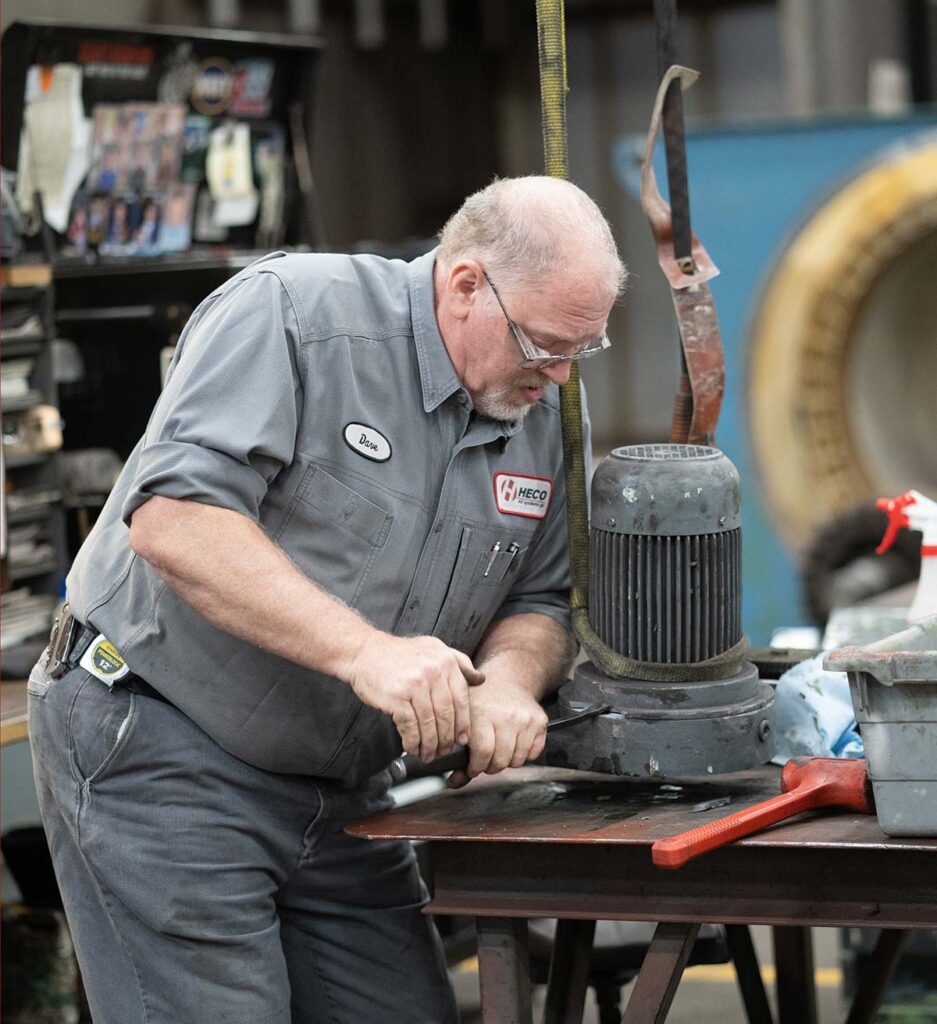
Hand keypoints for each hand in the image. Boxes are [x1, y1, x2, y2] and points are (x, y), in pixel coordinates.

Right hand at [348, 633, 484, 761]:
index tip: (461, 739)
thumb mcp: (434, 649)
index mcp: (446, 661)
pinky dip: (413, 742)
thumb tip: (481, 680)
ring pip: (430, 724)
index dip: (463, 723)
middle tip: (444, 751)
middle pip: (447, 714)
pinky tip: (412, 748)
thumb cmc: (399, 654)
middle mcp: (434, 671)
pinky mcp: (397, 697)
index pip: (462, 698)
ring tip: (428, 754)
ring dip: (430, 745)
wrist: (365, 651)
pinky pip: (410, 727)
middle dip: (446, 738)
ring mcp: (415, 684)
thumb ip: (459, 662)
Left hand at [447, 681, 547, 788]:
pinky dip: (523, 754)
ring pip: (517, 761)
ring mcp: (525, 719)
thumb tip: (453, 783)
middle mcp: (506, 715)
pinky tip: (514, 742)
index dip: (475, 767)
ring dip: (507, 760)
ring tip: (499, 747)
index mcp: (482, 713)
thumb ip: (457, 754)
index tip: (472, 767)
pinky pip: (533, 755)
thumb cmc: (483, 701)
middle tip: (485, 759)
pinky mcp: (540, 722)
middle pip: (500, 761)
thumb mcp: (465, 719)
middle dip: (490, 766)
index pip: (482, 753)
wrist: (508, 679)